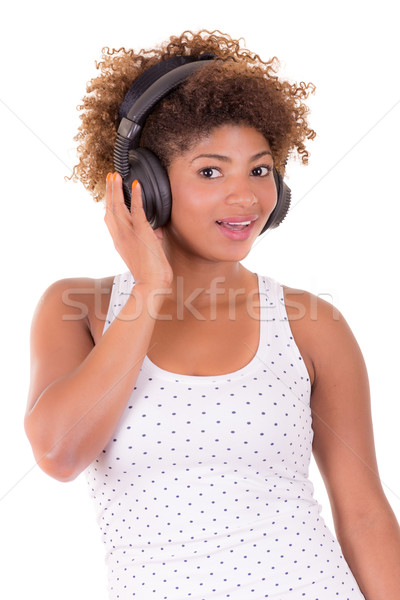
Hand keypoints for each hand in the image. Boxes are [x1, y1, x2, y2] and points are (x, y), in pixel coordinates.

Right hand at [104, 173, 172, 289]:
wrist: (152, 284)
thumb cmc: (151, 274)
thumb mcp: (147, 253)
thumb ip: (149, 240)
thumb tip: (156, 231)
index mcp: (119, 242)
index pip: (110, 219)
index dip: (109, 204)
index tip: (110, 192)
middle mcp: (120, 236)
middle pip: (110, 209)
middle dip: (109, 191)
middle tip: (110, 177)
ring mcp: (128, 234)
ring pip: (118, 206)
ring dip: (116, 189)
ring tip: (116, 176)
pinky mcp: (141, 233)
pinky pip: (137, 210)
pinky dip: (136, 196)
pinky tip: (136, 185)